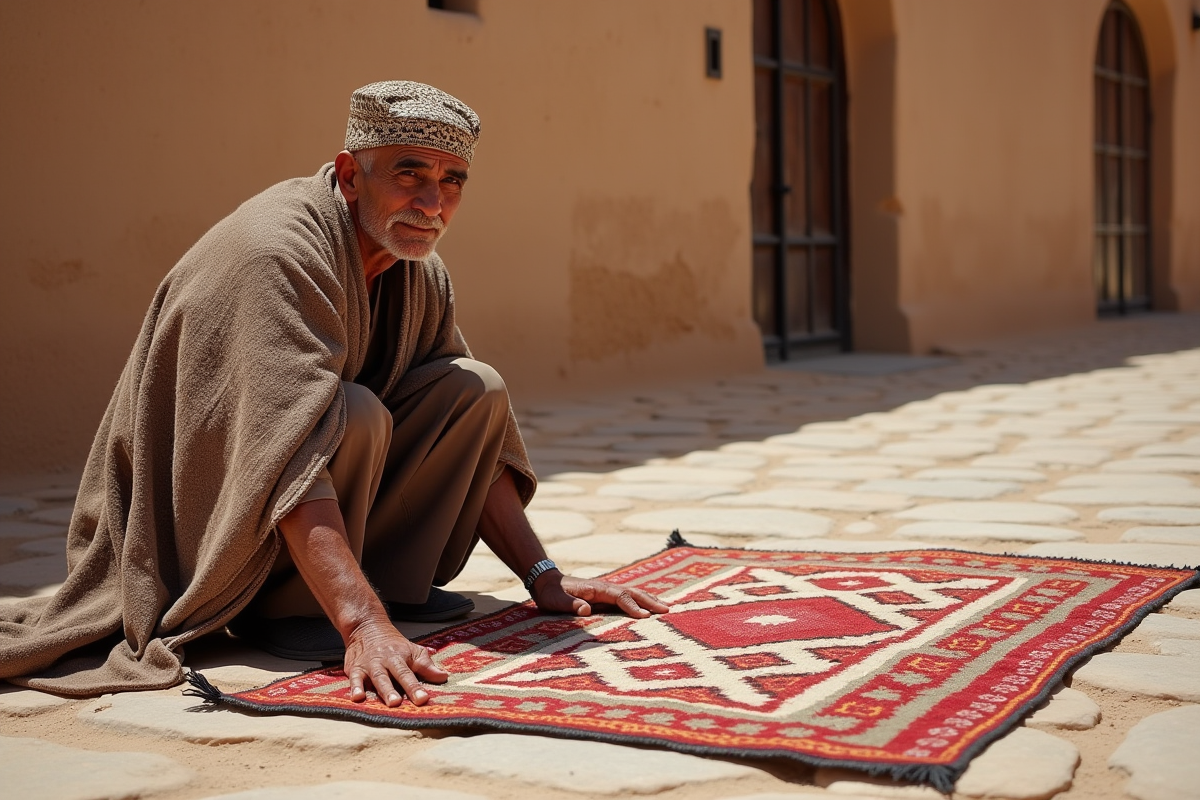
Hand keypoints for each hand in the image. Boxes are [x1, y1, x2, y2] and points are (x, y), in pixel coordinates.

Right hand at [343, 616, 447, 706]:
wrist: (366, 627)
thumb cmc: (393, 644)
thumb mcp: (412, 651)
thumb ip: (426, 665)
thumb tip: (444, 677)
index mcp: (401, 657)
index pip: (410, 673)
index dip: (416, 687)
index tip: (423, 699)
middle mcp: (386, 660)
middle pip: (393, 675)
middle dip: (397, 690)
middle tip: (399, 703)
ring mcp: (370, 665)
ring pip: (376, 677)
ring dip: (382, 690)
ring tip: (388, 702)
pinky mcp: (354, 669)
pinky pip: (354, 678)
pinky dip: (355, 687)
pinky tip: (356, 697)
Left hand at [533, 573, 669, 618]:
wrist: (547, 581)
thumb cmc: (551, 594)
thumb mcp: (556, 601)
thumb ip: (570, 605)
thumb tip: (586, 609)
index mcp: (596, 588)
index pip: (620, 596)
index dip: (633, 606)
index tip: (645, 616)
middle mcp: (605, 587)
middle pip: (632, 592)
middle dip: (650, 601)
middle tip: (667, 610)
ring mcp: (607, 590)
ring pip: (632, 593)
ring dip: (649, 599)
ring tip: (666, 607)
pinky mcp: (606, 595)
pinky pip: (627, 597)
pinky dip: (641, 601)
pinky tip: (649, 606)